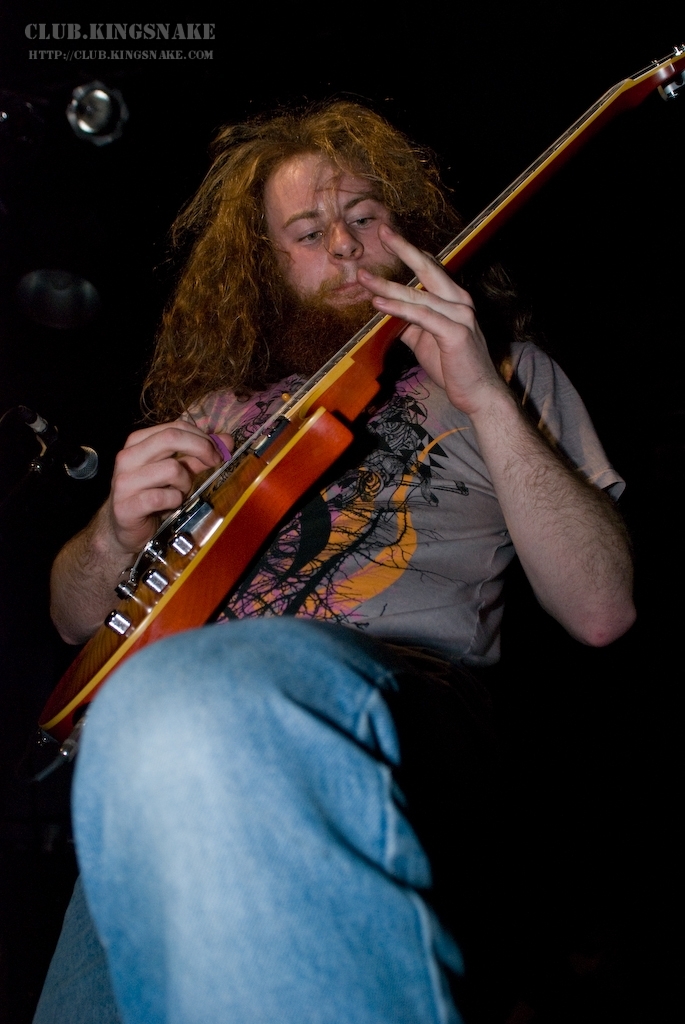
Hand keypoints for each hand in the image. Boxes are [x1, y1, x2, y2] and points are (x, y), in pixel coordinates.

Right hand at [106, 420, 233, 555]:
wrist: (123, 530)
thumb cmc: (151, 497)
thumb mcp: (175, 474)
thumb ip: (197, 457)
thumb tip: (226, 441)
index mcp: (137, 443)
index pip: (174, 427)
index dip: (201, 437)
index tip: (218, 452)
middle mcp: (127, 457)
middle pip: (171, 437)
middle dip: (201, 448)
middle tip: (215, 462)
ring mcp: (124, 481)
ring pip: (171, 468)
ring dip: (185, 483)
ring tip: (180, 493)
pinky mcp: (126, 506)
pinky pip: (162, 497)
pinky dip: (174, 501)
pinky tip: (170, 506)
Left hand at [357, 223, 508, 418]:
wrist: (478, 393)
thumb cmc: (453, 367)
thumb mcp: (425, 340)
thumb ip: (408, 324)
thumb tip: (385, 313)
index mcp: (454, 300)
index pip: (431, 269)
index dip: (410, 252)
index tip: (388, 237)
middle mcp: (460, 301)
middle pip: (428, 269)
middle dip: (403, 249)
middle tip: (382, 232)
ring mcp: (460, 315)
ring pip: (418, 295)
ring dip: (388, 286)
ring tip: (364, 278)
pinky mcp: (455, 333)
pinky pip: (422, 317)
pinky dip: (398, 309)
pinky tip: (379, 304)